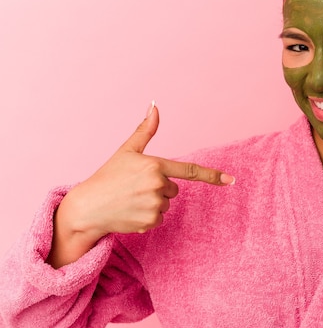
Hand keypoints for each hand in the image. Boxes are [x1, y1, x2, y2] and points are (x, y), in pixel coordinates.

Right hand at [47, 103, 233, 266]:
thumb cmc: (107, 176)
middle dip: (159, 188)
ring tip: (130, 199)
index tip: (231, 180)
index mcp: (155, 166)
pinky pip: (160, 219)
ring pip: (167, 204)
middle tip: (135, 187)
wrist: (86, 208)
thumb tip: (155, 105)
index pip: (190, 170)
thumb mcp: (127, 150)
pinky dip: (148, 217)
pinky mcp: (150, 222)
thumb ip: (145, 130)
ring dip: (153, 203)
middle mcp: (157, 186)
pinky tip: (130, 212)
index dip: (213, 176)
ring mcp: (154, 206)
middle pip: (174, 189)